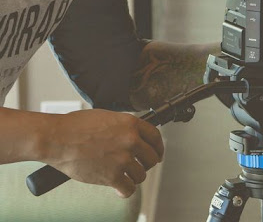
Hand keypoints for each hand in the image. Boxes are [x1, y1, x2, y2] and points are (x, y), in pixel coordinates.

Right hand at [43, 109, 163, 197]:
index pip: (156, 137)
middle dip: (147, 163)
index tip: (157, 153)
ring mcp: (122, 159)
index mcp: (131, 123)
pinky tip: (120, 187)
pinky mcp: (112, 176)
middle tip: (140, 165)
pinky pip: (129, 188)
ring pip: (141, 174)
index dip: (158, 147)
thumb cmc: (77, 126)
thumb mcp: (108, 117)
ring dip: (135, 176)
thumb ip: (124, 127)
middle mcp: (131, 140)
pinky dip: (125, 190)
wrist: (59, 138)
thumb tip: (133, 135)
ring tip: (126, 175)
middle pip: (152, 158)